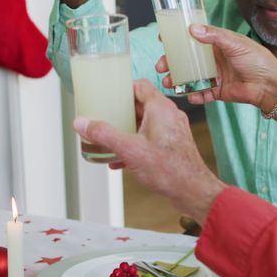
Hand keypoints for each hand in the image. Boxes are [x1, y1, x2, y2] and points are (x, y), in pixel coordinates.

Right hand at [74, 80, 226, 222]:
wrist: (192, 191)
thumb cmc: (169, 169)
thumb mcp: (129, 149)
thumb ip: (104, 134)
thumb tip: (83, 123)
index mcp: (160, 108)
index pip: (140, 85)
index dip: (123, 87)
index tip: (108, 93)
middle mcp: (169, 115)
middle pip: (140, 104)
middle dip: (121, 111)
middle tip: (104, 116)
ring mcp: (172, 130)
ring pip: (145, 123)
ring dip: (127, 130)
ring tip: (109, 139)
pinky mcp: (173, 145)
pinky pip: (150, 138)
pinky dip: (135, 143)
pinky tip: (120, 159)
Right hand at [158, 24, 276, 108]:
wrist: (270, 85)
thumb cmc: (257, 59)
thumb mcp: (235, 43)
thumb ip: (214, 36)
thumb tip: (192, 29)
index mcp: (217, 44)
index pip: (193, 38)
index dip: (178, 39)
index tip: (163, 39)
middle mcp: (213, 59)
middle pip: (187, 60)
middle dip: (171, 63)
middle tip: (161, 66)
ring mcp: (214, 75)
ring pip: (190, 77)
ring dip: (178, 81)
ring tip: (168, 83)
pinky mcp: (218, 91)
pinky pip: (202, 93)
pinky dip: (194, 95)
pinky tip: (190, 96)